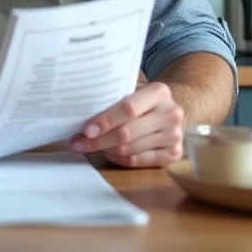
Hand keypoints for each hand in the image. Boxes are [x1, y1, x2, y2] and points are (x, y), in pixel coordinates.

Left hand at [68, 82, 184, 167]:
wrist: (170, 111)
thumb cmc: (143, 100)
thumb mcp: (133, 90)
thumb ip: (114, 97)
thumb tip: (80, 109)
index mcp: (159, 92)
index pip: (128, 109)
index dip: (105, 121)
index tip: (86, 130)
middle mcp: (171, 114)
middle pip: (127, 133)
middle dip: (98, 141)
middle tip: (77, 144)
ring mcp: (174, 136)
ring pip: (130, 150)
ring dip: (105, 150)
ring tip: (90, 147)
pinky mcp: (174, 154)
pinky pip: (138, 161)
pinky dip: (118, 159)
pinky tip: (108, 153)